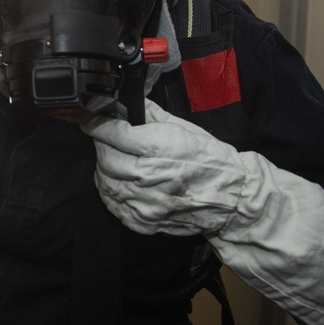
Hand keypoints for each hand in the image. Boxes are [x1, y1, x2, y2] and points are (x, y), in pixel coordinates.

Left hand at [83, 98, 245, 235]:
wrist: (231, 197)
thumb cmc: (210, 161)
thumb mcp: (183, 128)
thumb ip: (151, 114)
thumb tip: (129, 103)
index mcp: (156, 147)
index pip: (112, 133)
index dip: (98, 124)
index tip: (92, 121)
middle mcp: (147, 176)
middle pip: (105, 158)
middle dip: (102, 145)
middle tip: (107, 141)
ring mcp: (144, 202)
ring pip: (105, 182)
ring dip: (104, 168)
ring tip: (115, 161)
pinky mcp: (143, 221)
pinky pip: (113, 205)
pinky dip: (110, 191)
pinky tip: (120, 182)